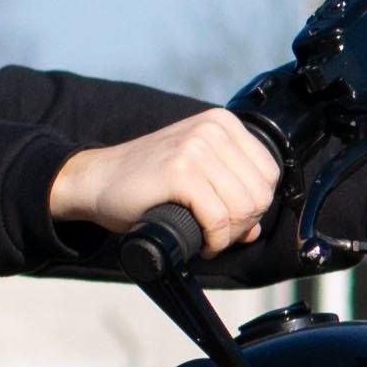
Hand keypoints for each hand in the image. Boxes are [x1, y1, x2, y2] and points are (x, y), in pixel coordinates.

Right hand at [52, 108, 278, 253]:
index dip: (255, 206)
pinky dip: (215, 240)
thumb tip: (255, 231)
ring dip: (229, 235)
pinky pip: (219, 218)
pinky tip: (202, 243)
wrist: (97, 181)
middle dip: (243, 223)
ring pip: (244, 207)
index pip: (270, 173)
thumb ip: (229, 194)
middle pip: (260, 193)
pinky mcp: (180, 171)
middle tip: (219, 234)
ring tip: (209, 238)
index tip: (231, 220)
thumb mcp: (195, 177)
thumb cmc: (146, 182)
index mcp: (222, 123)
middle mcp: (212, 130)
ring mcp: (196, 147)